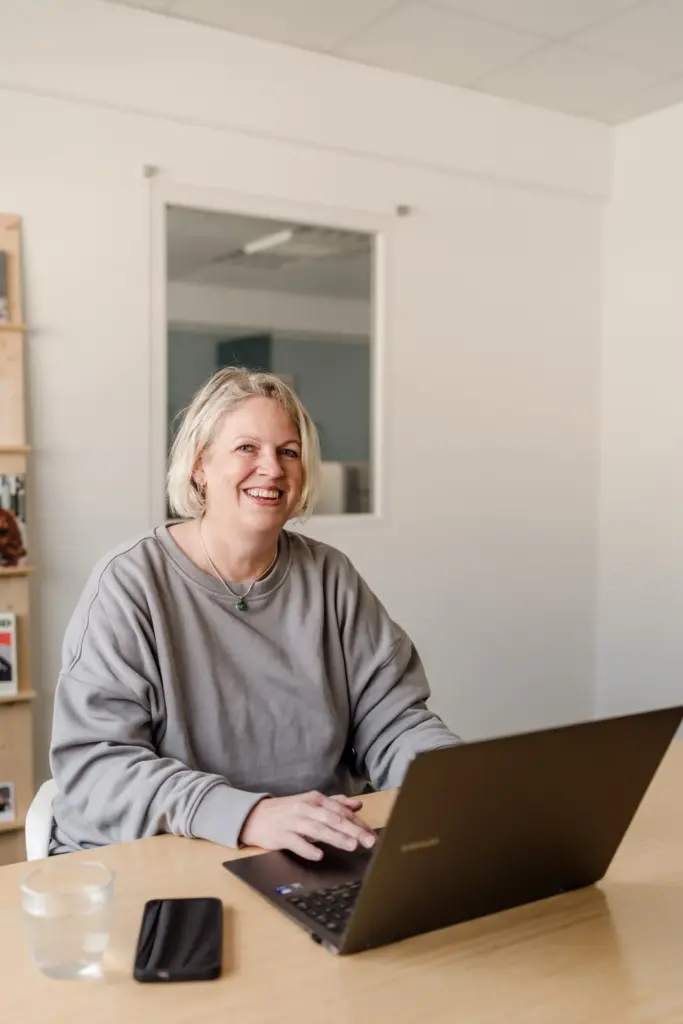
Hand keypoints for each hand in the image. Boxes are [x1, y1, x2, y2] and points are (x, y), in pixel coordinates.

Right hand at [239, 791, 376, 860]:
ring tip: (351, 846)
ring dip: (335, 837)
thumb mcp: (310, 803)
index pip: (340, 811)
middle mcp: (305, 808)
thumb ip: (334, 804)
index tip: (371, 834)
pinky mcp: (281, 835)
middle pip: (332, 819)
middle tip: (368, 841)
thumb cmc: (287, 811)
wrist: (255, 816)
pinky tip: (318, 855)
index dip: (357, 823)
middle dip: (352, 830)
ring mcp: (293, 821)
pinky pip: (296, 843)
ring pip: (317, 829)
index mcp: (315, 799)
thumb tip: (357, 805)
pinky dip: (307, 848)